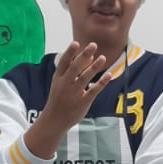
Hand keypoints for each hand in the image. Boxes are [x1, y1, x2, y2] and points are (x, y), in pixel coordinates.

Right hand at [27, 40, 108, 156]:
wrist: (54, 120)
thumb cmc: (58, 99)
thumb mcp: (60, 83)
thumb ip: (74, 70)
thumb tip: (89, 56)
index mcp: (58, 79)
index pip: (64, 63)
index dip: (69, 53)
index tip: (76, 43)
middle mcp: (65, 85)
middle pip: (74, 68)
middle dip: (83, 56)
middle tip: (93, 45)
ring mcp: (74, 94)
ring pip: (85, 78)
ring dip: (94, 67)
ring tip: (103, 57)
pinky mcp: (83, 102)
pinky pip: (93, 91)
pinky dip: (101, 82)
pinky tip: (108, 75)